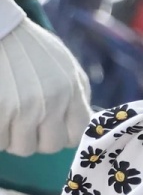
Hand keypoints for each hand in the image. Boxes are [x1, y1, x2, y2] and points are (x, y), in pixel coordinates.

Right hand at [0, 11, 91, 156]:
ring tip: (9, 118)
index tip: (52, 126)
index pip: (77, 135)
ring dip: (14, 138)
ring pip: (22, 148)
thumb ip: (77, 93)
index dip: (63, 134)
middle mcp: (50, 104)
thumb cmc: (30, 46)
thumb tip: (81, 122)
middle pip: (50, 146)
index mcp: (71, 92)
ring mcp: (21, 110)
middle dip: (38, 138)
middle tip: (27, 123)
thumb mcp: (66, 65)